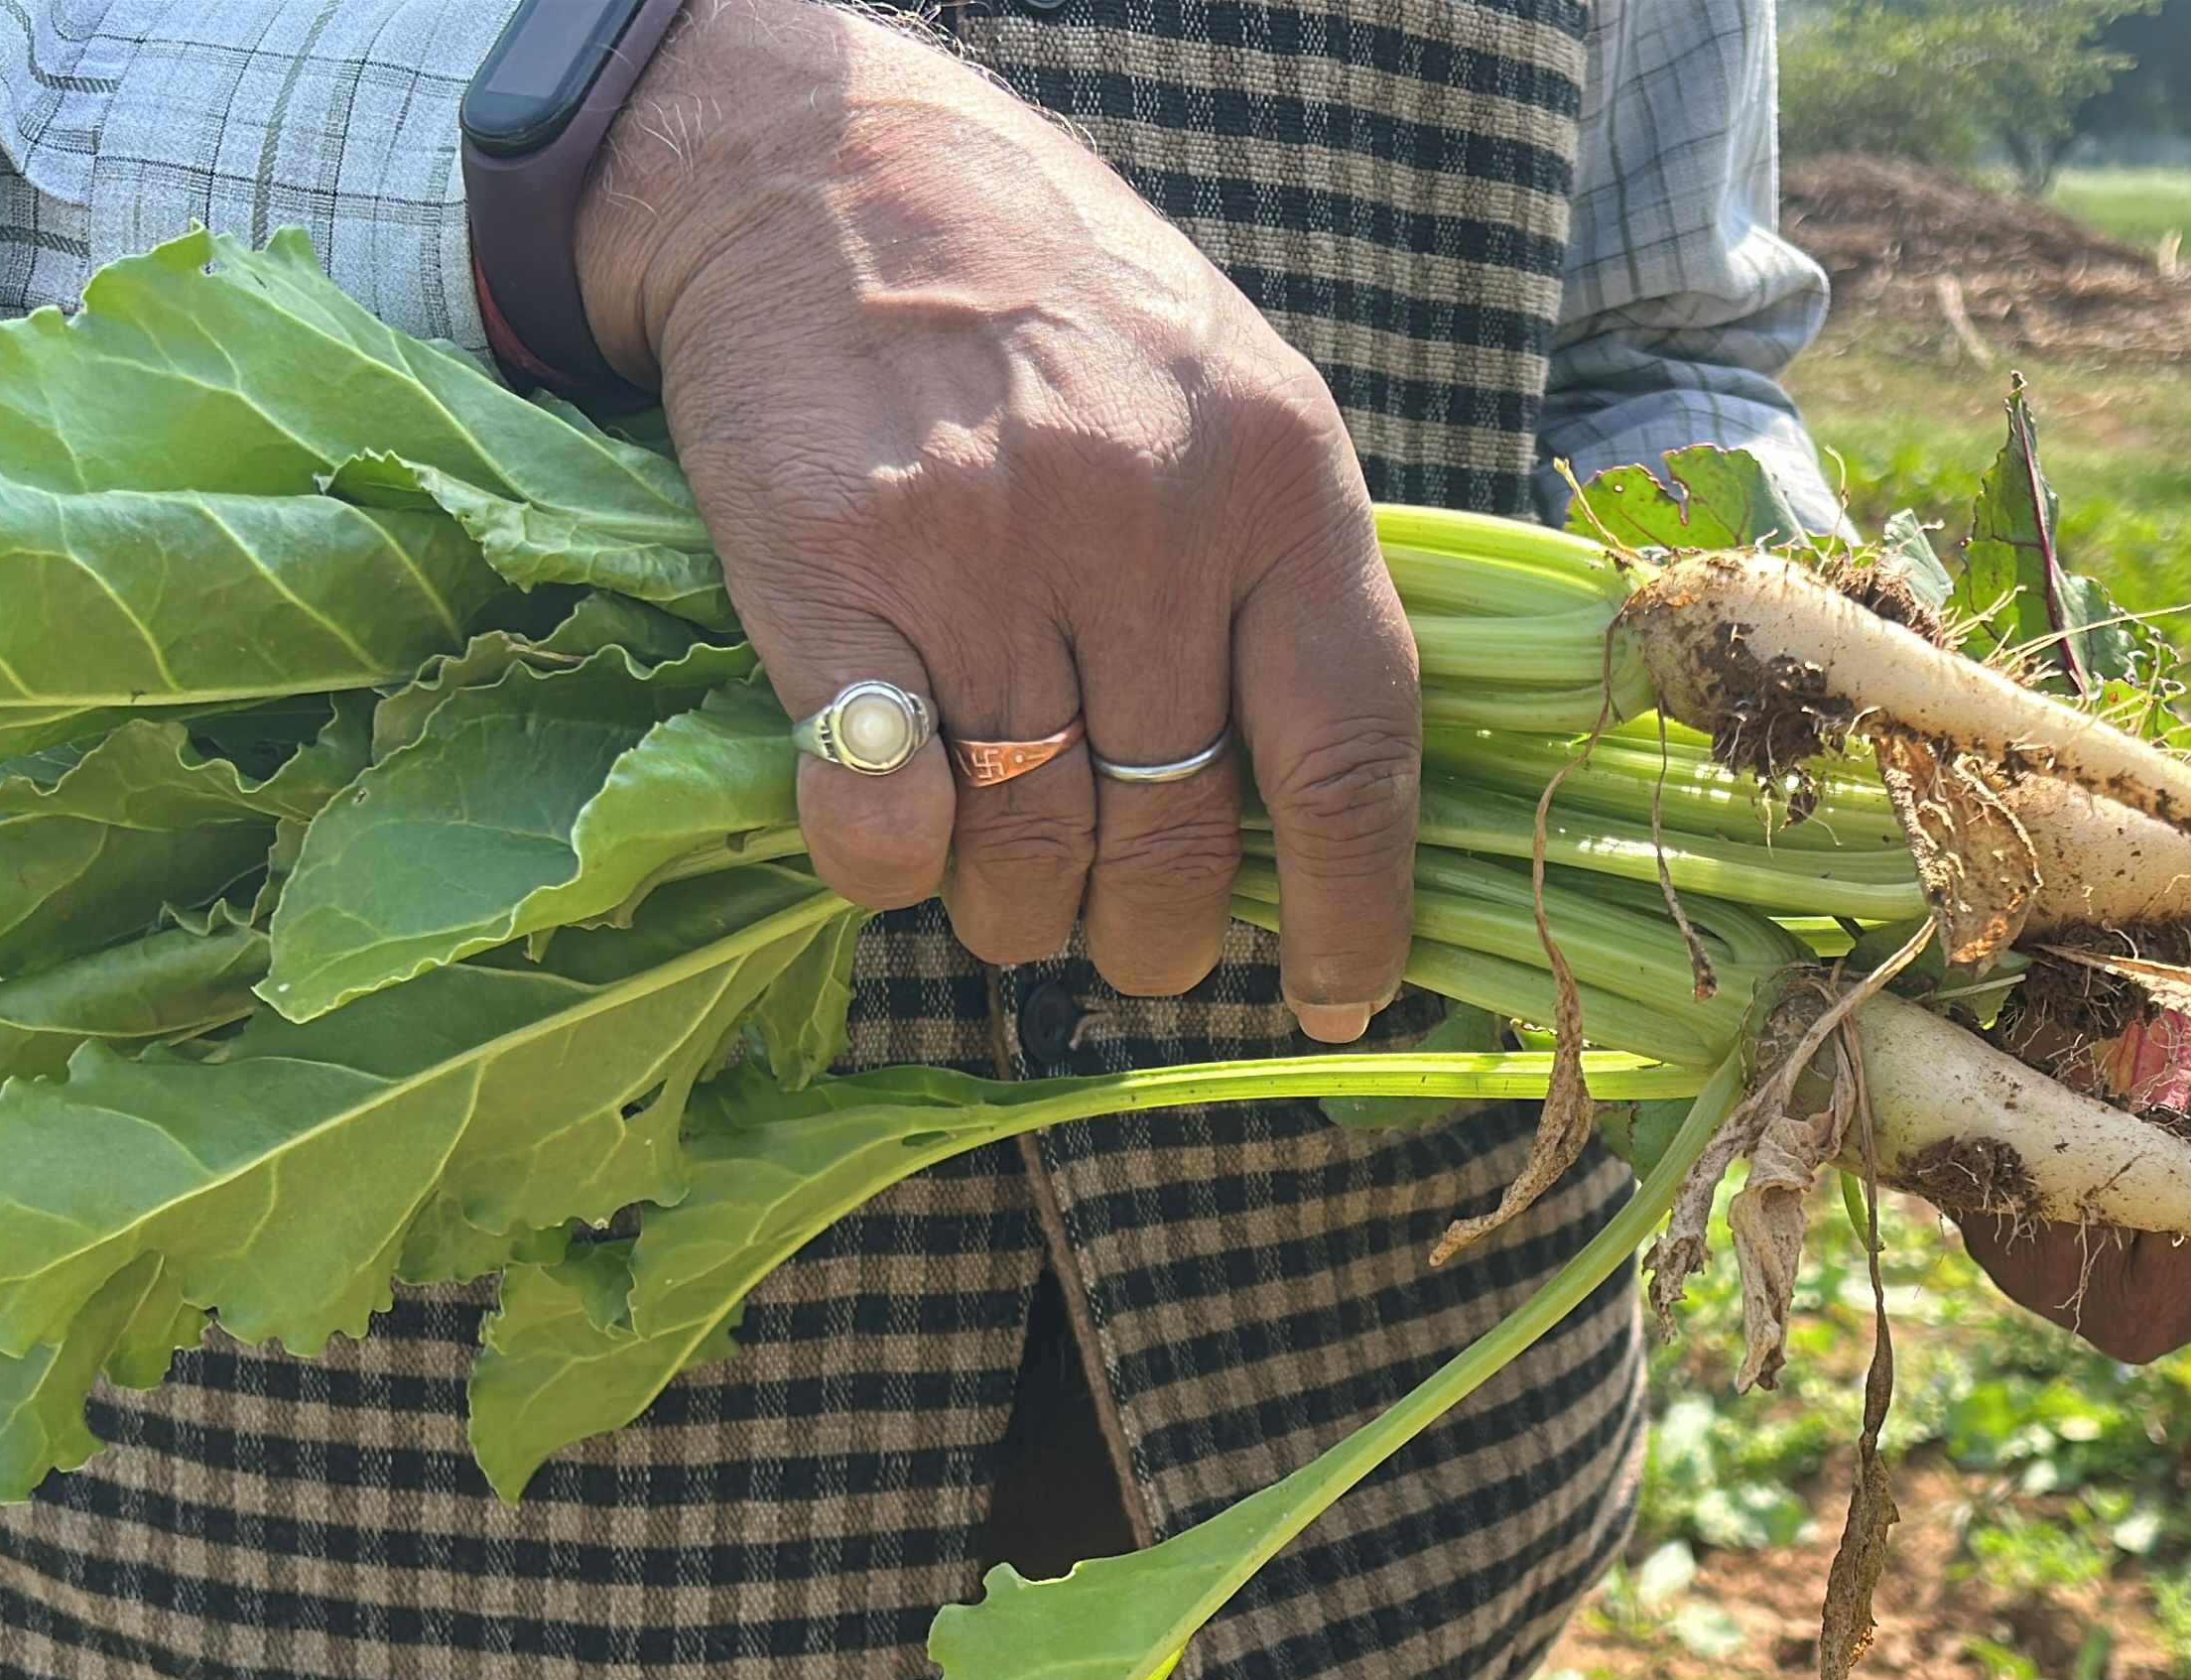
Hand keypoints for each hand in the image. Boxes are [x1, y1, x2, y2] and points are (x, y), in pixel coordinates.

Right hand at [571, 0, 1416, 1035]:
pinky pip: (880, 816)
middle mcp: (1146, 525)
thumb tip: (1328, 814)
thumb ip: (1288, 581)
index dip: (1355, 909)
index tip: (1341, 995)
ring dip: (1019, 915)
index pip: (1351, 755)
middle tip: (1132, 943)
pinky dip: (891, 868)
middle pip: (1177, 836)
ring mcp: (986, 552)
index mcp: (1282, 485)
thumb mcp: (1239, 399)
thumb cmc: (1059, 309)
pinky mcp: (835, 578)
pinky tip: (899, 836)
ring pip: (1028, 849)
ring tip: (1011, 891)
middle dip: (1156, 937)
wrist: (834, 174)